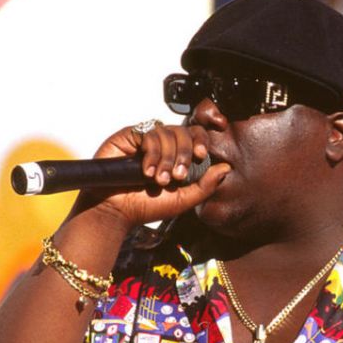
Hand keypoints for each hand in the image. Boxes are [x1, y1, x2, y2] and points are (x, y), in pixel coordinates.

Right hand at [76, 122, 230, 229]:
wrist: (117, 210)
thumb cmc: (147, 206)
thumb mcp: (183, 199)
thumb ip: (205, 185)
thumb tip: (226, 168)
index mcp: (178, 156)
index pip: (195, 136)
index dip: (201, 141)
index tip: (200, 156)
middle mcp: (163, 145)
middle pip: (184, 131)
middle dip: (184, 153)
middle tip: (177, 176)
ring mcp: (146, 139)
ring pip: (167, 132)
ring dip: (167, 158)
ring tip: (158, 180)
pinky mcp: (129, 136)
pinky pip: (149, 133)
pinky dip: (152, 153)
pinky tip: (147, 172)